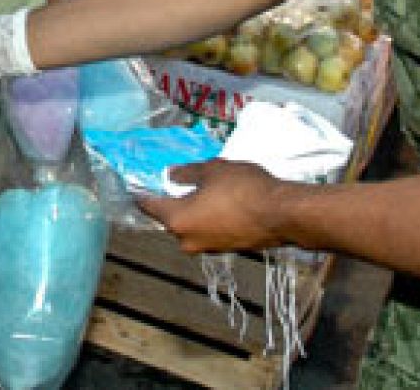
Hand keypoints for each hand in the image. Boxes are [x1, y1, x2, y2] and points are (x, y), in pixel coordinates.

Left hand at [137, 159, 302, 253]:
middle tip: (177, 177)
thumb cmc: (243, 189)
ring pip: (190, 223)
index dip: (141, 190)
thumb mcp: (211, 170)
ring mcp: (206, 247)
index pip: (148, 205)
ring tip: (205, 185)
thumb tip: (171, 175)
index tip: (137, 181)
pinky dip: (208, 216)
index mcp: (177, 220)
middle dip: (172, 198)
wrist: (282, 215)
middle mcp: (186, 240)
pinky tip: (220, 199)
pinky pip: (207, 229)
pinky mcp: (224, 249)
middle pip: (169, 217)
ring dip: (193, 207)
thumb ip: (185, 173)